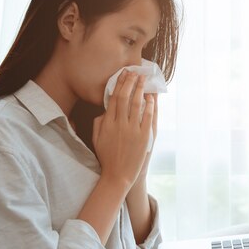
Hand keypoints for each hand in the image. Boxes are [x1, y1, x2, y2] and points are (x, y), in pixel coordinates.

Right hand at [92, 70, 153, 188]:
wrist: (117, 175)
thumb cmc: (107, 157)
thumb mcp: (97, 139)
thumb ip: (98, 123)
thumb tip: (104, 110)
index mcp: (107, 123)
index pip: (113, 99)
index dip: (119, 85)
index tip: (123, 75)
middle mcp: (119, 125)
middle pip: (125, 98)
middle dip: (130, 83)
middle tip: (135, 72)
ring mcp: (132, 130)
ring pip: (136, 105)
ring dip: (140, 90)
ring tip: (143, 80)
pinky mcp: (143, 137)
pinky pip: (148, 117)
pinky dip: (150, 105)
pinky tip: (151, 97)